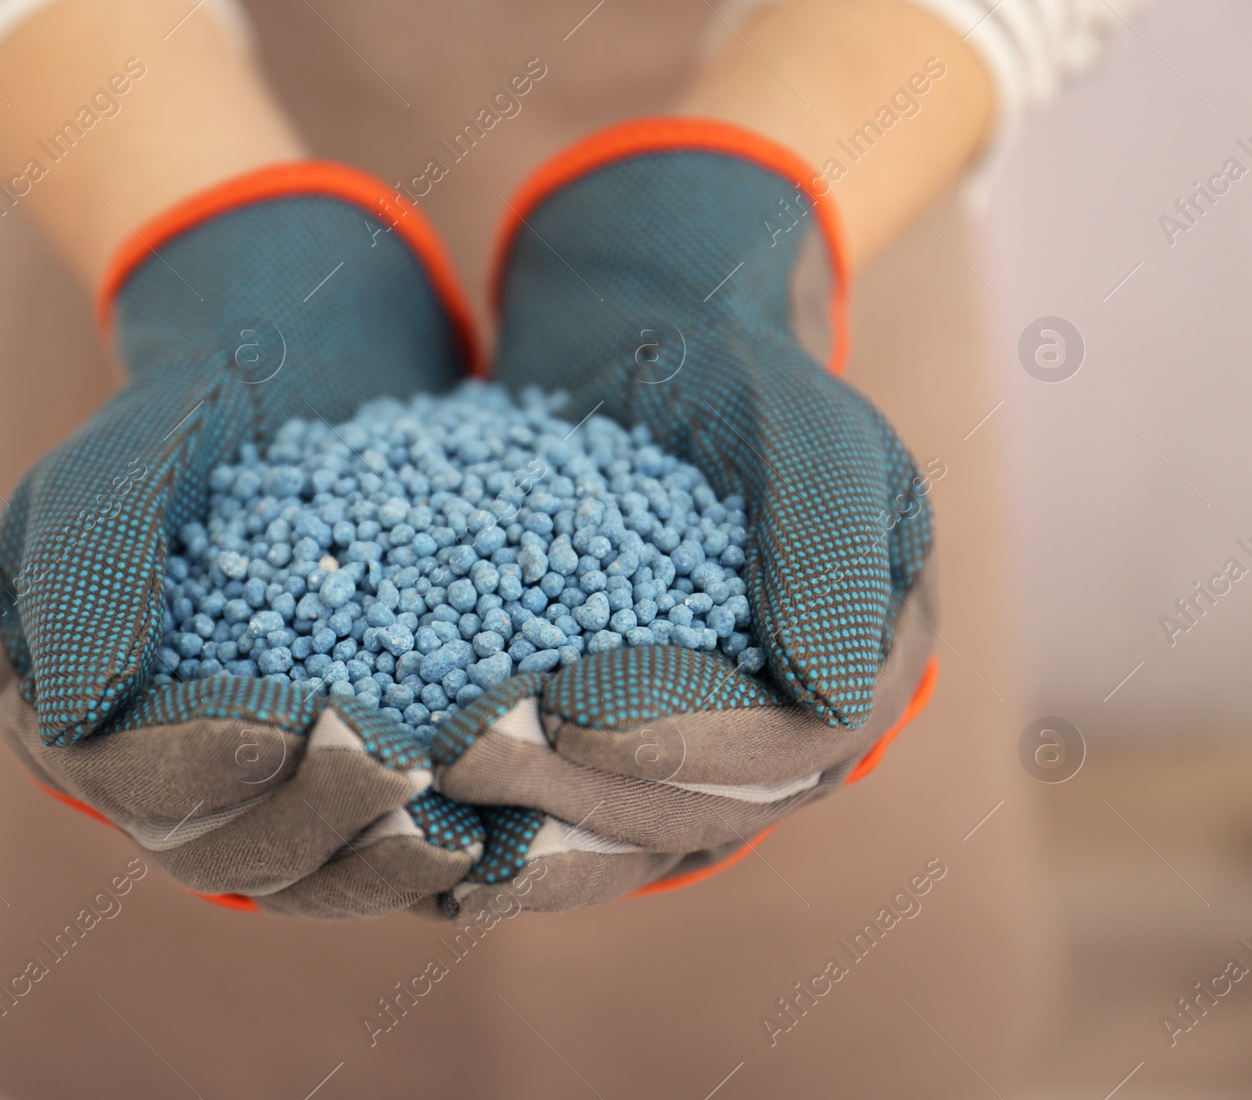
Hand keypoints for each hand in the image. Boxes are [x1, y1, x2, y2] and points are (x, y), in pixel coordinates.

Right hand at [0, 164, 488, 918]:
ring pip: (296, 872)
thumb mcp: (127, 457)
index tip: (306, 724)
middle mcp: (145, 768)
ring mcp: (241, 786)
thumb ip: (87, 569)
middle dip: (308, 821)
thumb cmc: (200, 408)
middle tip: (401, 773)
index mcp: (64, 704)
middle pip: (216, 849)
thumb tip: (74, 725)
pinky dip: (420, 845)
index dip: (209, 766)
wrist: (299, 383)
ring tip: (459, 834)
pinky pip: (364, 845)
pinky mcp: (325, 779)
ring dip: (373, 863)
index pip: (123, 776)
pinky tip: (494, 828)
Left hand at [432, 120, 938, 912]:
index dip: (678, 743)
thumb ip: (824, 547)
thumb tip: (834, 703)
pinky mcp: (629, 752)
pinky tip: (426, 837)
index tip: (564, 717)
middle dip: (582, 796)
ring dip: (534, 834)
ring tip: (434, 808)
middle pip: (700, 810)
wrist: (649, 358)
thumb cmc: (729, 375)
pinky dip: (510, 836)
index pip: (788, 743)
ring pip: (632, 835)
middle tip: (468, 758)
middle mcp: (800, 731)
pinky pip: (578, 815)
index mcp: (868, 662)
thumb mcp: (800, 425)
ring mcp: (712, 753)